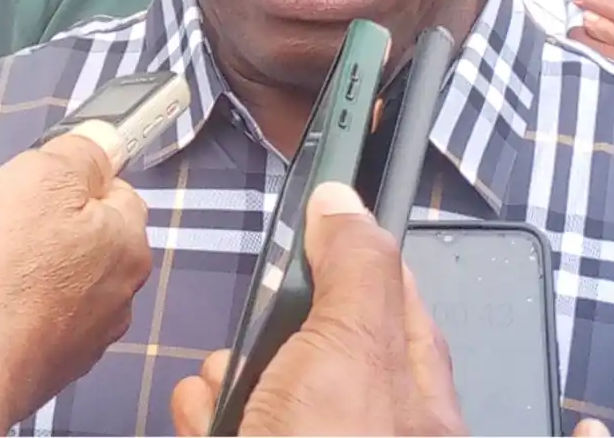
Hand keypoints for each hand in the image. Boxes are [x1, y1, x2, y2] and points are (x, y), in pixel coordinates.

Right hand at [0, 131, 151, 436]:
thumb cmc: (0, 269)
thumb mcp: (45, 175)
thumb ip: (80, 153)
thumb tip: (100, 146)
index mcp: (124, 247)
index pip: (106, 190)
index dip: (57, 174)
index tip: (20, 175)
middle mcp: (105, 293)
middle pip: (50, 226)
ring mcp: (65, 332)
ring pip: (14, 265)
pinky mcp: (21, 359)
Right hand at [171, 183, 612, 437]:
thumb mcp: (353, 351)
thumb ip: (354, 269)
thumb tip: (346, 199)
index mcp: (409, 387)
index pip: (390, 289)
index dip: (355, 242)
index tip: (325, 203)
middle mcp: (372, 423)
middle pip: (323, 342)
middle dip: (283, 319)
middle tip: (260, 298)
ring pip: (278, 391)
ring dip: (240, 374)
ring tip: (218, 374)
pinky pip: (242, 431)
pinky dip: (217, 419)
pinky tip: (203, 412)